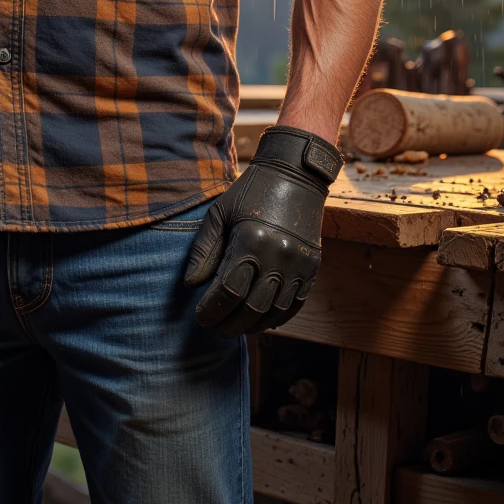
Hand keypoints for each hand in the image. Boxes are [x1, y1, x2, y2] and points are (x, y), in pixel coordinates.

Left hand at [185, 125, 341, 335]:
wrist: (295, 175)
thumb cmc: (250, 192)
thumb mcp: (219, 213)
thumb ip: (204, 250)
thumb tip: (191, 285)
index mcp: (251, 241)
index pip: (228, 291)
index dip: (211, 310)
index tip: (200, 317)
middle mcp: (278, 256)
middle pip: (251, 307)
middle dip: (229, 324)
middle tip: (215, 329)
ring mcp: (299, 264)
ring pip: (274, 311)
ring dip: (253, 325)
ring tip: (236, 327)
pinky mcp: (312, 267)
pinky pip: (295, 303)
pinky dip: (277, 317)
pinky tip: (261, 321)